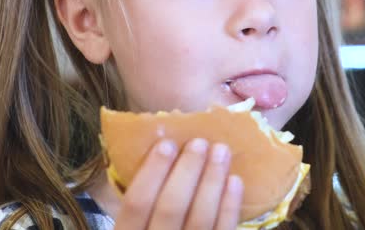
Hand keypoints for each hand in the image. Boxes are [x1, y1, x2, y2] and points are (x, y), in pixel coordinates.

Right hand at [114, 139, 242, 229]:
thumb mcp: (130, 221)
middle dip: (187, 171)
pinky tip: (234, 181)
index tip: (167, 143)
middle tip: (199, 143)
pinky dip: (229, 206)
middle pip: (170, 208)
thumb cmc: (147, 229)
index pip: (136, 203)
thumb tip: (153, 150)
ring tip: (221, 151)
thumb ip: (134, 199)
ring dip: (212, 182)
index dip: (152, 171)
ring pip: (200, 220)